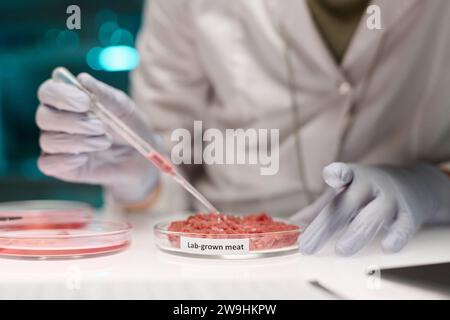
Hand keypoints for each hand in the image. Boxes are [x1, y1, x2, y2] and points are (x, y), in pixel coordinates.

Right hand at [36, 73, 158, 204]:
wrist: (140, 156)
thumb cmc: (128, 126)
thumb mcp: (123, 107)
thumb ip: (104, 94)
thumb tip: (82, 79)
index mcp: (67, 100)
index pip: (48, 92)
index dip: (61, 95)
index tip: (85, 102)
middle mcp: (56, 121)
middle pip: (44, 117)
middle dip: (74, 122)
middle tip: (101, 127)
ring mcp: (57, 145)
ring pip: (48, 140)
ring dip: (78, 141)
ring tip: (105, 142)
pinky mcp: (60, 167)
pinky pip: (47, 164)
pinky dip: (65, 161)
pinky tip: (85, 158)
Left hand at [291, 162, 449, 255]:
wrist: (414, 186)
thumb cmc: (364, 193)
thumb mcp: (341, 195)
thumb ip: (315, 212)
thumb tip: (285, 228)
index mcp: (350, 178)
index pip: (343, 172)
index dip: (337, 173)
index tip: (331, 175)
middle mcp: (370, 186)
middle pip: (347, 205)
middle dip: (325, 226)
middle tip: (306, 247)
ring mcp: (390, 200)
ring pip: (374, 216)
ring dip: (357, 234)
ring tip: (341, 250)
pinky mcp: (409, 215)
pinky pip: (404, 227)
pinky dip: (396, 236)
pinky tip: (387, 246)